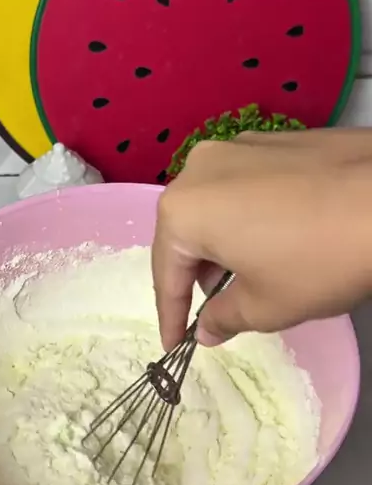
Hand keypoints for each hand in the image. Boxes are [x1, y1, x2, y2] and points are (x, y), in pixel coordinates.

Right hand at [152, 130, 371, 349]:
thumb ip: (223, 318)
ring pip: (217, 206)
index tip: (174, 344)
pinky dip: (250, 217)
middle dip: (198, 276)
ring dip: (225, 244)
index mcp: (184, 208)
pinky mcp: (277, 140)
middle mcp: (201, 167)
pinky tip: (279, 239)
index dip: (171, 315)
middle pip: (187, 232)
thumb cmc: (319, 259)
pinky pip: (247, 187)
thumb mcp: (266, 306)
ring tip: (252, 275)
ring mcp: (241, 146)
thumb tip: (206, 328)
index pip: (166, 273)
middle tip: (217, 311)